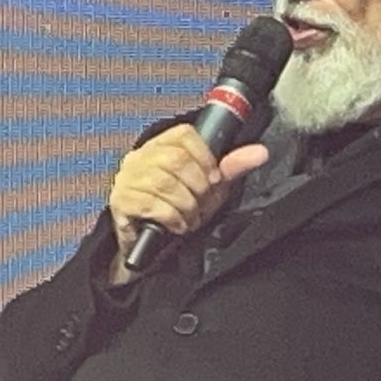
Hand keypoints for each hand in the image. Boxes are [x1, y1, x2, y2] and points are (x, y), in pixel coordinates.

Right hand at [106, 125, 267, 283]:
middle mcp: (140, 157)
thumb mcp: (209, 188)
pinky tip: (177, 224)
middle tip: (201, 201)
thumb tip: (260, 152)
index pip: (184, 134)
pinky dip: (172, 217)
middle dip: (197, 185)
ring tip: (190, 215)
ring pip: (164, 182)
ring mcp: (127, 178)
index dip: (205, 155)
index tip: (214, 177)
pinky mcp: (120, 201)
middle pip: (175, 158)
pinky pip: (152, 204)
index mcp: (161, 145)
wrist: (151, 246)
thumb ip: (230, 168)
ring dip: (186, 204)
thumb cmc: (177, 211)